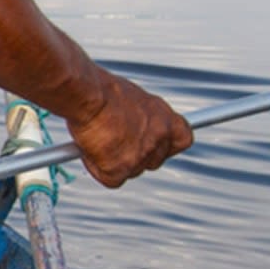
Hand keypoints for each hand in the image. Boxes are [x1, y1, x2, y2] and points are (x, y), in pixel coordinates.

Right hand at [62, 72, 193, 187]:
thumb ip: (141, 118)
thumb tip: (133, 128)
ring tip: (97, 137)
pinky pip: (110, 179)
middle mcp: (158, 138)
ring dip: (114, 160)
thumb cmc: (103, 89)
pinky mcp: (118, 171)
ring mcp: (140, 157)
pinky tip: (88, 147)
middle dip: (136, 154)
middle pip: (154, 160)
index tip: (158, 142)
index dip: (168, 144)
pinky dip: (96, 167)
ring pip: (131, 170)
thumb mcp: (133, 98)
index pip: (182, 139)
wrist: (87, 93)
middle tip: (117, 141)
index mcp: (165, 118)